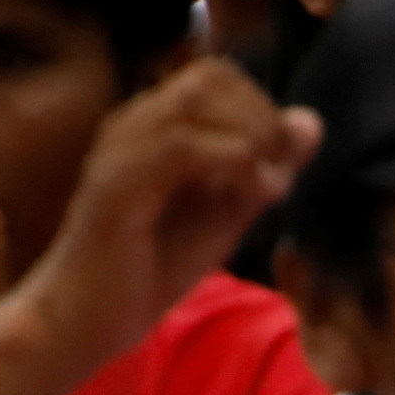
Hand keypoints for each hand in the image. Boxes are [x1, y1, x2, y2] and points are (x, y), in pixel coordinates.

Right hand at [14, 59, 310, 365]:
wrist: (84, 319)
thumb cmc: (148, 266)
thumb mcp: (224, 213)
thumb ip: (263, 167)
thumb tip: (310, 121)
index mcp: (149, 126)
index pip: (214, 74)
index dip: (260, 106)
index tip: (279, 162)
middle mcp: (130, 125)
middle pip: (209, 78)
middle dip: (261, 118)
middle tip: (278, 173)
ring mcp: (120, 151)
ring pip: (195, 100)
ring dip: (251, 137)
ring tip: (268, 188)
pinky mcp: (118, 186)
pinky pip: (181, 147)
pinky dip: (234, 164)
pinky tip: (253, 198)